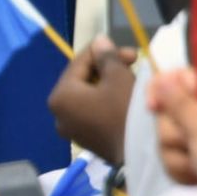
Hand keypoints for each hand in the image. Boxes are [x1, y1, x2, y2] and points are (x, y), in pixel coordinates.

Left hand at [47, 34, 136, 163]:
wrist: (138, 154)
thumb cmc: (125, 111)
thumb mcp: (118, 77)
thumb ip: (106, 56)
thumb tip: (99, 41)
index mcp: (60, 96)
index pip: (79, 62)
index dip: (104, 50)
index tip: (129, 50)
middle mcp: (58, 114)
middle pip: (82, 79)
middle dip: (107, 67)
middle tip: (132, 62)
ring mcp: (70, 129)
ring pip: (88, 95)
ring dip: (107, 82)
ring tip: (130, 76)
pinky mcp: (84, 139)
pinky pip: (92, 111)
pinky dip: (105, 100)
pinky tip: (123, 96)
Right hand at [147, 68, 196, 195]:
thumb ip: (178, 102)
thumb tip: (160, 78)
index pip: (176, 78)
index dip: (160, 89)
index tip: (152, 106)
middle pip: (165, 113)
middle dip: (173, 134)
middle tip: (191, 143)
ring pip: (164, 139)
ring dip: (177, 156)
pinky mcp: (192, 160)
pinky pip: (169, 158)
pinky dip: (180, 170)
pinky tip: (196, 177)